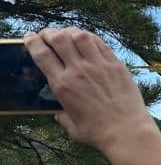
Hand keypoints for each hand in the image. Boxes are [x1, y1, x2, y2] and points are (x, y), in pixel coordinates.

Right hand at [24, 28, 160, 164]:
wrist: (126, 130)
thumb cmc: (98, 133)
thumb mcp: (71, 127)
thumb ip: (62, 116)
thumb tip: (59, 112)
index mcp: (62, 85)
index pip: (42, 55)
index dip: (33, 42)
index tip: (30, 37)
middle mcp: (79, 71)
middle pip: (60, 39)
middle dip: (50, 32)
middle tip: (47, 34)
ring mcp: (99, 65)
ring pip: (81, 36)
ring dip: (70, 31)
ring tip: (67, 33)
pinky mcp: (116, 65)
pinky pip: (101, 43)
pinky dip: (91, 37)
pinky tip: (87, 39)